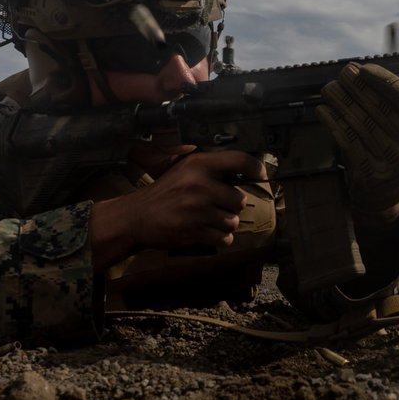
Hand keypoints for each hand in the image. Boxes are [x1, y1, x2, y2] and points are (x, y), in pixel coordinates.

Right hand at [90, 150, 267, 267]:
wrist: (136, 217)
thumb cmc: (165, 193)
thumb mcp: (184, 170)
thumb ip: (212, 168)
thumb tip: (246, 172)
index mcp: (198, 164)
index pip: (239, 160)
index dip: (256, 168)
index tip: (262, 176)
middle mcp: (199, 184)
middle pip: (239, 200)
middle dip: (231, 207)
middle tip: (216, 207)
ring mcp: (196, 208)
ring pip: (233, 221)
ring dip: (225, 225)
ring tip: (209, 221)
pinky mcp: (193, 229)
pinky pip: (224, 238)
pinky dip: (220, 239)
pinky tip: (207, 233)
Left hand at [317, 63, 398, 212]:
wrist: (386, 190)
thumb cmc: (394, 146)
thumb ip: (391, 99)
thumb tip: (362, 71)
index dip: (382, 79)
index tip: (363, 69)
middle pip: (379, 107)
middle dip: (357, 87)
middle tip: (343, 73)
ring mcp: (391, 163)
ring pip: (360, 122)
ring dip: (341, 102)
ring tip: (330, 89)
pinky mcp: (369, 174)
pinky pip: (347, 141)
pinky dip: (333, 123)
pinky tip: (324, 111)